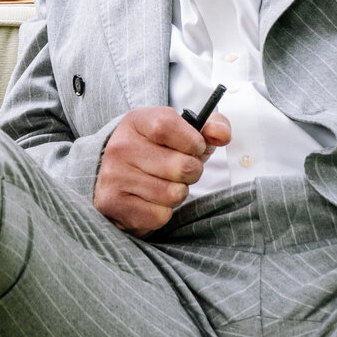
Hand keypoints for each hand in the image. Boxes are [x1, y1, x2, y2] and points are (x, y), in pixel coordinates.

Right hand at [94, 107, 231, 235]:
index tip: (196, 147)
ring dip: (178, 193)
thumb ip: (210, 128)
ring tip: (166, 185)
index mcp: (136, 121)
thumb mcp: (183, 132)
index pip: (166, 125)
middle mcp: (120, 146)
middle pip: (180, 165)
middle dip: (192, 172)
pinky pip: (160, 215)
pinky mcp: (115, 204)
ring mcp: (114, 176)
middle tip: (182, 171)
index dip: (191, 140)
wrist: (118, 179)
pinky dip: (163, 212)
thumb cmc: (159, 152)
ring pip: (172, 193)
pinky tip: (151, 201)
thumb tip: (222, 135)